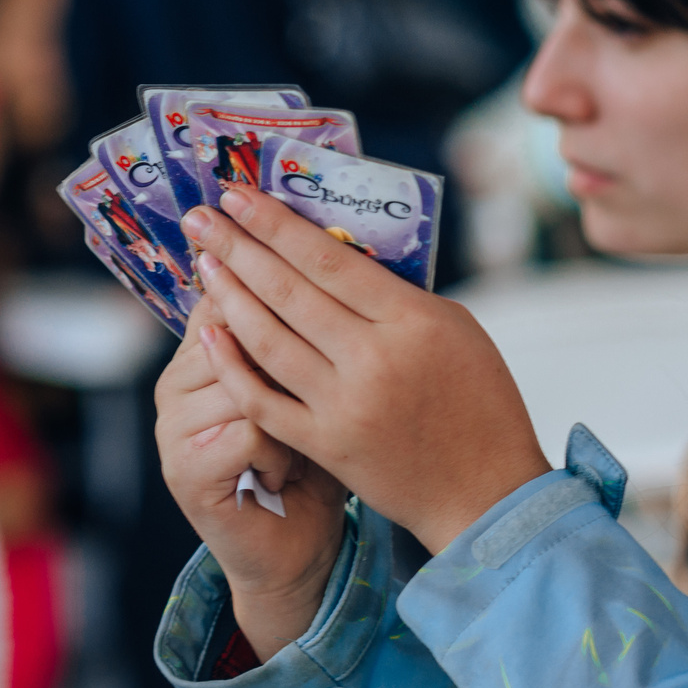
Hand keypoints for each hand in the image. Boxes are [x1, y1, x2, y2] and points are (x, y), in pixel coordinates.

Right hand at [154, 311, 346, 659]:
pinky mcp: (185, 469)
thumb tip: (344, 261)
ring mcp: (173, 427)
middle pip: (237, 335)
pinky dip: (284, 454)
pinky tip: (289, 473)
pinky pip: (249, 430)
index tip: (330, 324)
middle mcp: (176, 383)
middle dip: (294, 365)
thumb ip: (309, 332)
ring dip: (294, 415)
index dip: (280, 301)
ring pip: (245, 382)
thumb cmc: (318, 456)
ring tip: (303, 445)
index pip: (230, 297)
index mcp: (203, 352)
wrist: (299, 545)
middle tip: (324, 400)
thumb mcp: (317, 385)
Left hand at [182, 186, 551, 555]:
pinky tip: (210, 334)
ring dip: (229, 297)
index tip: (241, 195)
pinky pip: (263, 399)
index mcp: (415, 322)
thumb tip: (335, 263)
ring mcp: (345, 405)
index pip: (331, 261)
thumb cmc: (482, 404)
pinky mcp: (325, 444)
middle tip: (202, 217)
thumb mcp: (458, 331)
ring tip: (206, 264)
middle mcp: (375, 360)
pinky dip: (232, 365)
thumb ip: (398, 297)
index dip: (278, 226)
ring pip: (268, 340)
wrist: (485, 492)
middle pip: (290, 292)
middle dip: (238, 248)